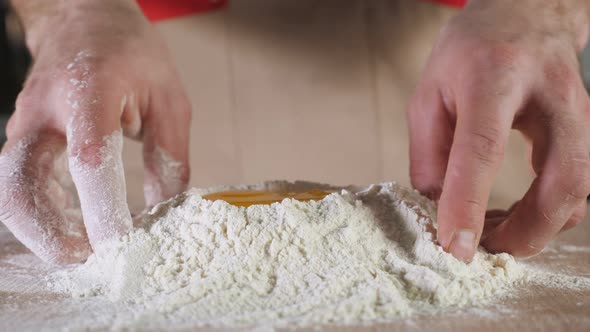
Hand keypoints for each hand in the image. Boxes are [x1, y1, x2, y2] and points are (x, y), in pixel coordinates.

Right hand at [0, 0, 190, 263]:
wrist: (84, 18)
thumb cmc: (131, 53)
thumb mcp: (168, 98)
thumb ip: (168, 155)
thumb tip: (166, 210)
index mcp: (89, 92)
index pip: (90, 159)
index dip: (103, 208)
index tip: (123, 243)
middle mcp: (46, 110)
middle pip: (21, 183)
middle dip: (47, 233)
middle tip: (87, 258)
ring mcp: (26, 123)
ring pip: (11, 188)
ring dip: (40, 229)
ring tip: (81, 248)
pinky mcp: (22, 134)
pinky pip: (20, 181)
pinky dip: (41, 212)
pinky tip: (69, 224)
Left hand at [408, 0, 589, 260]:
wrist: (526, 14)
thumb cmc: (471, 51)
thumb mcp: (430, 92)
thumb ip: (428, 150)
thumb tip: (434, 204)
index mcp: (495, 78)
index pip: (484, 147)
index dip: (468, 201)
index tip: (456, 246)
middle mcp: (549, 96)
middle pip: (560, 178)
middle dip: (526, 231)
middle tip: (484, 249)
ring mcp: (579, 113)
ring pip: (579, 189)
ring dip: (538, 227)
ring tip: (494, 235)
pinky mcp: (588, 130)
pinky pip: (579, 185)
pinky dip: (549, 213)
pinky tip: (515, 216)